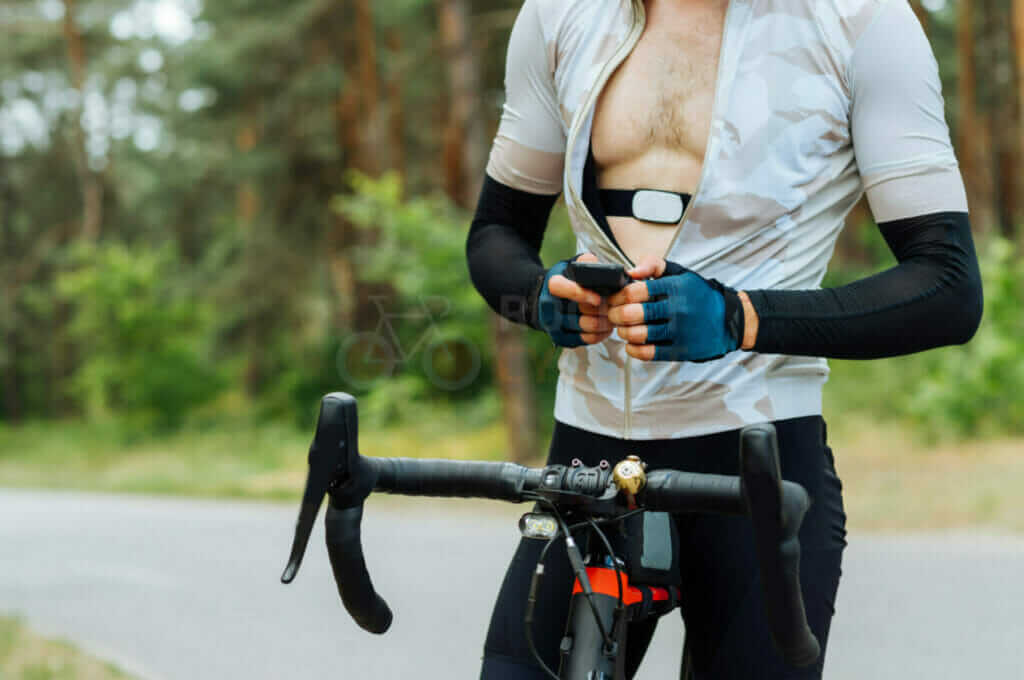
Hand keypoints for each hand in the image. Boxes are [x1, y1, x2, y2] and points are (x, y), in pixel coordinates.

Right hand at [536, 253, 613, 346]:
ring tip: (614, 315)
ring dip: (605, 322)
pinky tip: (606, 326)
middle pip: (580, 312)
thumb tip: (595, 263)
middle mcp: (549, 305)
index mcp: (552, 284)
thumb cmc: (568, 280)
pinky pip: (586, 339)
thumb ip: (585, 262)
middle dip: (602, 310)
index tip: (598, 299)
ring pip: (586, 327)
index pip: (561, 288)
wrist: (549, 300)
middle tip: (616, 307)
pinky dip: (600, 334)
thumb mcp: (573, 266)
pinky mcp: (560, 338)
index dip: (580, 294)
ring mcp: (553, 324)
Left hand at [607, 256, 742, 361]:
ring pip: (638, 334)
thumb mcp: (680, 273)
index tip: (614, 298)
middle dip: (616, 314)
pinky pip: (648, 353)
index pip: (635, 291)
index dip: (618, 295)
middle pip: (633, 314)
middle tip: (613, 314)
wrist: (729, 321)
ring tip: (623, 328)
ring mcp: (679, 332)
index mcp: (675, 287)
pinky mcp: (680, 351)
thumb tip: (630, 272)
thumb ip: (653, 265)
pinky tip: (631, 343)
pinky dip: (633, 349)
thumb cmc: (699, 296)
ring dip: (623, 332)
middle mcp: (677, 309)